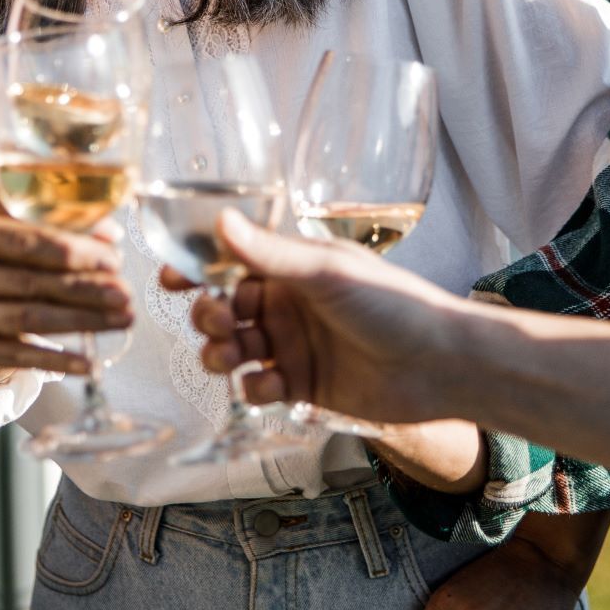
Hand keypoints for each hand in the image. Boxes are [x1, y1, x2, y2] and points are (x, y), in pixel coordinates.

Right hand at [0, 160, 130, 387]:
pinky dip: (54, 361)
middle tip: (128, 292)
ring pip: (31, 316)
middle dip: (89, 287)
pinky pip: (15, 356)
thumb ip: (9, 229)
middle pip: (35, 278)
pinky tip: (87, 365)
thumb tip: (91, 238)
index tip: (115, 254)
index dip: (76, 247)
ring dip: (84, 321)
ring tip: (123, 322)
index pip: (28, 239)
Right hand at [183, 212, 472, 422]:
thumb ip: (269, 253)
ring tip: (229, 356)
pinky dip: (255, 389)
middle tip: (218, 321)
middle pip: (223, 309)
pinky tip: (271, 385)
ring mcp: (293, 346)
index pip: (230, 263)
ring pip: (232, 350)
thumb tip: (220, 221)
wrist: (439, 364)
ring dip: (220, 353)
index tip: (171, 278)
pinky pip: (258, 388)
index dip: (196, 270)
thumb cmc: (393, 305)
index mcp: (292, 267)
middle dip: (208, 315)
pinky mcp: (302, 386)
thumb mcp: (326, 272)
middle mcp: (287, 305)